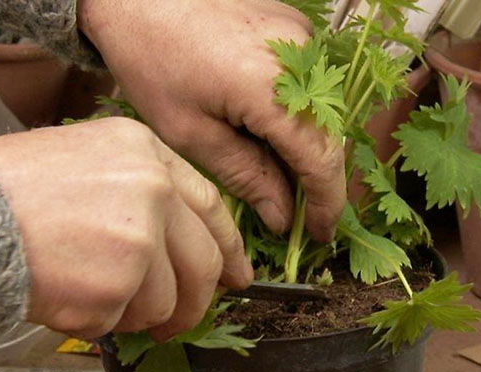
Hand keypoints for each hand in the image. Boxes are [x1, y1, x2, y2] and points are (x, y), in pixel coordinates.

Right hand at [0, 118, 251, 340]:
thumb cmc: (17, 188)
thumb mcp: (93, 159)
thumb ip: (146, 194)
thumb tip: (184, 244)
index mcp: (148, 154)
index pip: (212, 208)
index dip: (230, 247)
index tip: (237, 274)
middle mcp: (152, 191)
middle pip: (204, 263)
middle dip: (193, 302)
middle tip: (178, 319)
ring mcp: (138, 237)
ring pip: (164, 301)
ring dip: (133, 312)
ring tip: (91, 292)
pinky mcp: (115, 283)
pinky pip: (123, 320)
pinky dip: (98, 320)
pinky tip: (68, 294)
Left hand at [78, 0, 345, 241]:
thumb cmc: (152, 61)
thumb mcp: (190, 133)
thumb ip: (246, 177)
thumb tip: (283, 217)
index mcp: (272, 87)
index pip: (321, 159)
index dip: (327, 203)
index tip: (320, 234)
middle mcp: (301, 57)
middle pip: (329, 135)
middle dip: (317, 181)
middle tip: (297, 213)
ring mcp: (301, 38)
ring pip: (322, 110)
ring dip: (307, 148)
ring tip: (277, 175)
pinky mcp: (293, 29)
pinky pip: (310, 85)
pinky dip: (297, 116)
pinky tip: (268, 132)